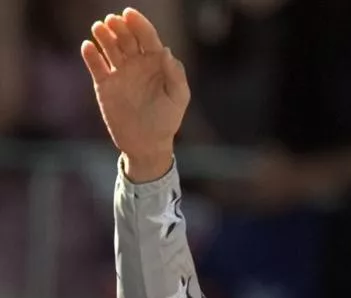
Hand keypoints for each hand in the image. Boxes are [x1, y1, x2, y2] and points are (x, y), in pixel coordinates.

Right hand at [80, 8, 189, 179]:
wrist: (147, 144)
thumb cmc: (166, 121)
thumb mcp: (177, 99)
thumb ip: (175, 75)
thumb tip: (166, 50)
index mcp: (156, 63)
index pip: (147, 37)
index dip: (139, 24)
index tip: (129, 14)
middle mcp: (136, 64)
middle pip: (126, 38)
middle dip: (120, 27)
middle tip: (112, 21)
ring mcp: (120, 73)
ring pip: (109, 47)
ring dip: (104, 35)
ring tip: (99, 28)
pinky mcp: (104, 84)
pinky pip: (95, 65)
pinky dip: (90, 55)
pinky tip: (88, 47)